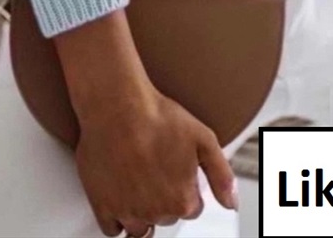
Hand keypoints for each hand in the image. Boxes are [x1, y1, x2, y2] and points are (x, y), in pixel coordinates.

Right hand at [52, 9, 236, 236]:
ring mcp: (126, 212)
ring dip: (144, 211)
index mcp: (181, 200)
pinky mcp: (102, 206)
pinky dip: (118, 218)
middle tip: (159, 168)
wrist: (119, 107)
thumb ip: (221, 176)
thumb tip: (230, 203)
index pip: (192, 209)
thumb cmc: (159, 118)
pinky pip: (113, 229)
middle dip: (166, 198)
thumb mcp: (204, 139)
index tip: (179, 169)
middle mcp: (154, 212)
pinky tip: (122, 195)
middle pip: (166, 217)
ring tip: (141, 182)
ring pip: (140, 227)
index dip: (188, 187)